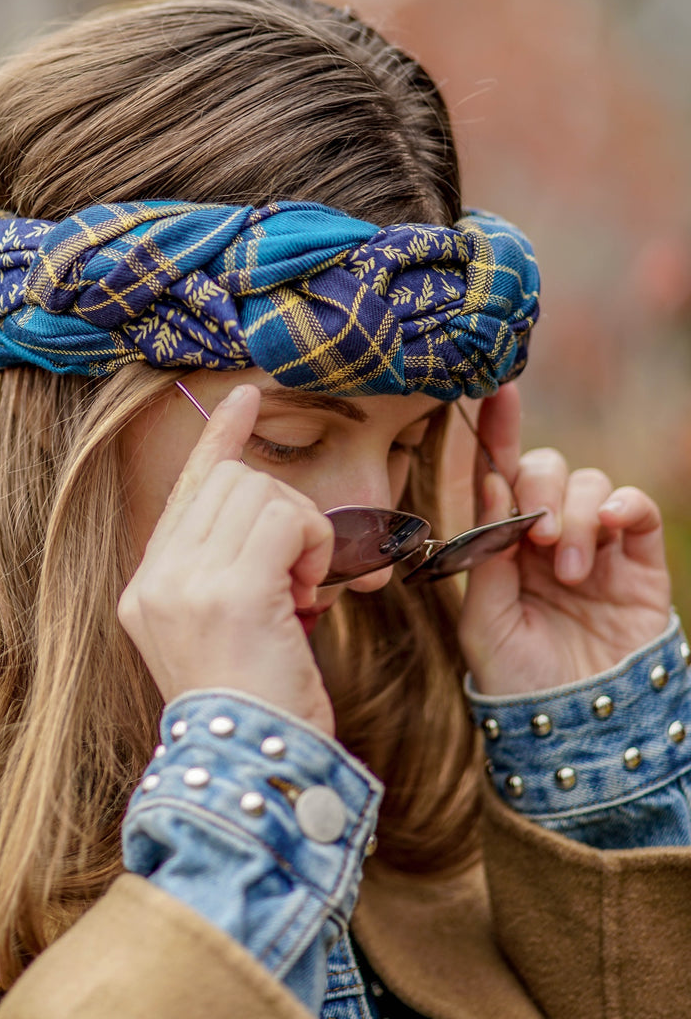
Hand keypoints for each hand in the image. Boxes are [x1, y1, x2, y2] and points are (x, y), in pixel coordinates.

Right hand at [117, 384, 336, 734]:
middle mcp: (155, 578)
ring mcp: (185, 582)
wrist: (255, 771)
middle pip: (230, 482)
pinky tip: (311, 595)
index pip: (185, 490)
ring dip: (302, 534)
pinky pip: (288, 518)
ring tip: (303, 592)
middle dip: (281, 512)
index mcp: (146, 586)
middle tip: (299, 576)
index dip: (219, 441)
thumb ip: (223, 567)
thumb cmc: (254, 706)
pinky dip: (315, 546)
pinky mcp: (229, 589)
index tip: (245, 398)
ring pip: (260, 492)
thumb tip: (262, 506)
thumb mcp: (221, 629)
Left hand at [459, 383, 670, 694]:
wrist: (577, 730)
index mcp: (500, 542)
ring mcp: (595, 545)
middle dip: (537, 491)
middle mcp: (545, 534)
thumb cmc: (516, 678)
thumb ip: (484, 549)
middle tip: (536, 541)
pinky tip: (606, 525)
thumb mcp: (481, 615)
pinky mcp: (638, 561)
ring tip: (566, 570)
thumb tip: (490, 482)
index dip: (496, 430)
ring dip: (573, 516)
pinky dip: (620, 505)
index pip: (497, 473)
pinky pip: (633, 507)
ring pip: (586, 482)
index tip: (495, 390)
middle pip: (543, 467)